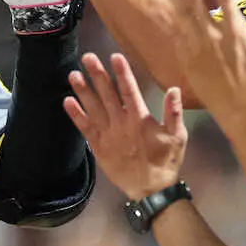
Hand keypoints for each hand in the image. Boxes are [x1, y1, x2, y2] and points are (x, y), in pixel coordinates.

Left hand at [63, 52, 185, 200]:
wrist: (150, 189)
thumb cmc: (166, 161)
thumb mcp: (177, 136)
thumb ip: (174, 112)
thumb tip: (174, 89)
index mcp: (140, 120)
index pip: (129, 91)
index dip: (121, 73)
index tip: (114, 56)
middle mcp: (121, 125)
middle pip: (107, 95)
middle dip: (97, 75)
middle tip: (87, 57)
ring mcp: (108, 136)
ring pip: (93, 109)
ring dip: (83, 91)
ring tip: (73, 74)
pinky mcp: (98, 147)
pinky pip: (85, 128)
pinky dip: (76, 115)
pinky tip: (67, 101)